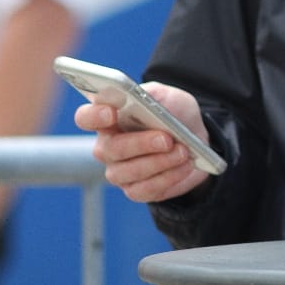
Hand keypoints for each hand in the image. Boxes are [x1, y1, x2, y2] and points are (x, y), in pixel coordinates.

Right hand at [74, 82, 211, 202]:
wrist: (198, 138)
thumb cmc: (176, 114)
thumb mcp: (170, 96)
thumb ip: (153, 94)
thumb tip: (141, 96)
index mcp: (109, 119)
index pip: (86, 117)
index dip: (93, 116)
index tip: (111, 112)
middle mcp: (107, 146)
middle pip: (110, 149)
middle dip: (141, 144)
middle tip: (167, 139)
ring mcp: (119, 171)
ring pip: (127, 172)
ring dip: (159, 162)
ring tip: (183, 151)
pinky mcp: (136, 190)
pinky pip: (144, 190)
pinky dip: (168, 177)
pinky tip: (185, 166)